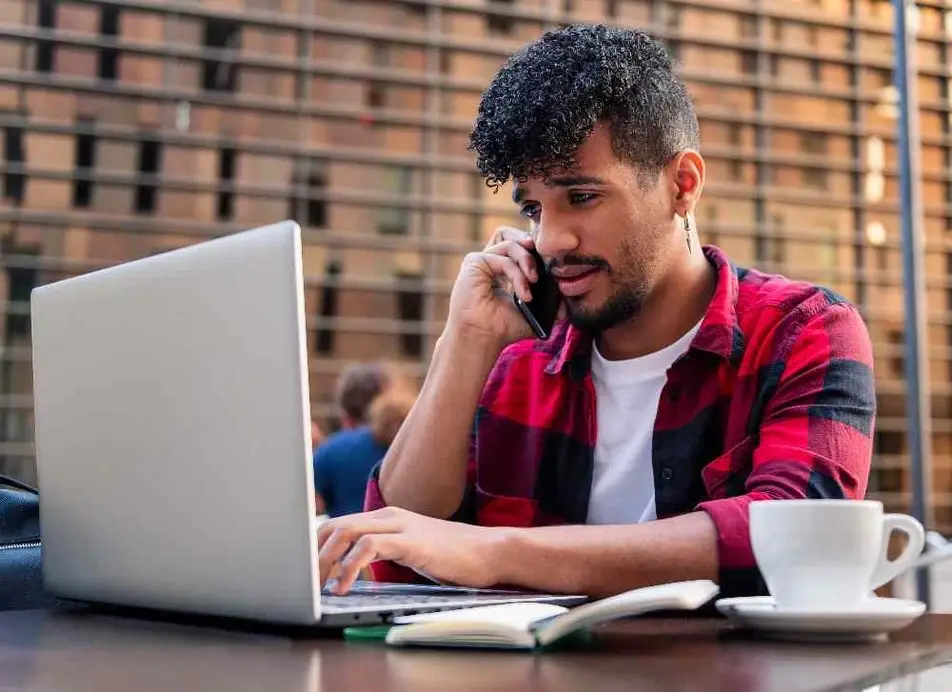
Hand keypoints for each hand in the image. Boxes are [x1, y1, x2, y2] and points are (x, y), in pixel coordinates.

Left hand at [317, 507, 503, 593]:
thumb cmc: (452, 556)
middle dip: (312, 553)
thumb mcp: (410, 549)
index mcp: (387, 516)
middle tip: (300, 581)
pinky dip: (350, 566)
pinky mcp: (411, 542)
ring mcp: (400, 526)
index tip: (302, 569)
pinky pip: (369, 547)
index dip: (315, 546)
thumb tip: (352, 567)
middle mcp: (389, 515)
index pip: (338, 524)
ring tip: (315, 585)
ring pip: (346, 532)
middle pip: (335, 525)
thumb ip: (384, 551)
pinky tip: (344, 585)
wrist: (489, 552)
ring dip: (324, 560)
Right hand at [445, 226, 539, 346]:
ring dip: (527, 261)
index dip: (533, 248)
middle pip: (510, 234)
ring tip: (534, 281)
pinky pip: (503, 258)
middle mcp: (489, 262)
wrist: (483, 339)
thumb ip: (548, 305)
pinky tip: (524, 294)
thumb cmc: (502, 329)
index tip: (550, 262)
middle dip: (531, 245)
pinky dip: (517, 275)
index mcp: (499, 269)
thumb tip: (567, 303)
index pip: (517, 244)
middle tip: (544, 263)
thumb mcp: (533, 314)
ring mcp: (481, 261)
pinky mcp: (474, 263)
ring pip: (510, 244)